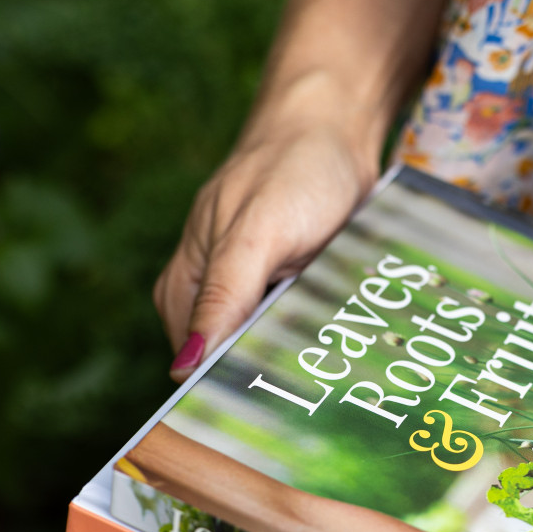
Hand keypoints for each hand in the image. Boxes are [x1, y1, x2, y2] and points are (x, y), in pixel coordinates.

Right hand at [154, 120, 375, 380]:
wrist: (335, 128)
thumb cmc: (291, 168)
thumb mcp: (256, 233)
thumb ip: (224, 296)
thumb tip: (184, 368)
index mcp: (185, 290)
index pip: (201, 371)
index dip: (238, 389)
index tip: (280, 404)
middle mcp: (214, 300)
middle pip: (241, 367)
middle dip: (280, 372)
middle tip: (322, 367)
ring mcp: (256, 298)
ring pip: (278, 354)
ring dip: (310, 353)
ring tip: (341, 345)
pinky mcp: (292, 293)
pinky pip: (305, 331)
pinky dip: (328, 332)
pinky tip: (348, 329)